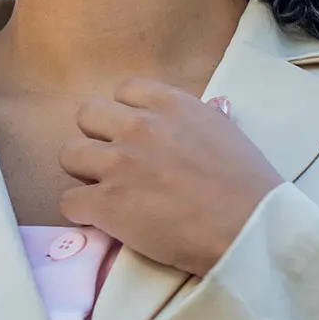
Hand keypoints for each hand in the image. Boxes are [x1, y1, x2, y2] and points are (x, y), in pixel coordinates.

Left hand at [59, 79, 282, 275]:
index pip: (124, 89)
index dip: (127, 113)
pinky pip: (69, 201)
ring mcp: (118, 163)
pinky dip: (83, 213)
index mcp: (170, 104)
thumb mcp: (222, 130)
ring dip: (85, 172)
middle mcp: (138, 126)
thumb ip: (189, 121)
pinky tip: (104, 220)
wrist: (249, 230)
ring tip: (106, 191)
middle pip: (87, 114)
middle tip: (116, 161)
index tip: (137, 134)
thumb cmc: (248, 185)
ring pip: (69, 154)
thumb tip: (176, 126)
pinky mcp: (106, 204)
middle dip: (98, 136)